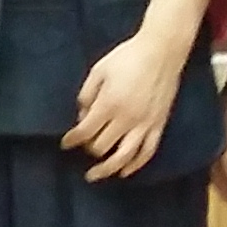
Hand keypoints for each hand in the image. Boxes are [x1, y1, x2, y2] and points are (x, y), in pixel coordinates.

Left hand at [65, 30, 190, 181]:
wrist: (161, 51)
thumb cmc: (126, 57)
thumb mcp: (99, 70)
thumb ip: (86, 94)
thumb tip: (82, 116)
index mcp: (109, 104)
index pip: (85, 132)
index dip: (72, 140)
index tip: (65, 143)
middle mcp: (126, 119)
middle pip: (102, 146)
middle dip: (88, 149)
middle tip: (83, 147)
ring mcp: (144, 124)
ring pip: (124, 157)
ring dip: (107, 169)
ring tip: (95, 175)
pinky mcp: (158, 125)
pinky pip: (147, 152)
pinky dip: (135, 165)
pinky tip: (125, 171)